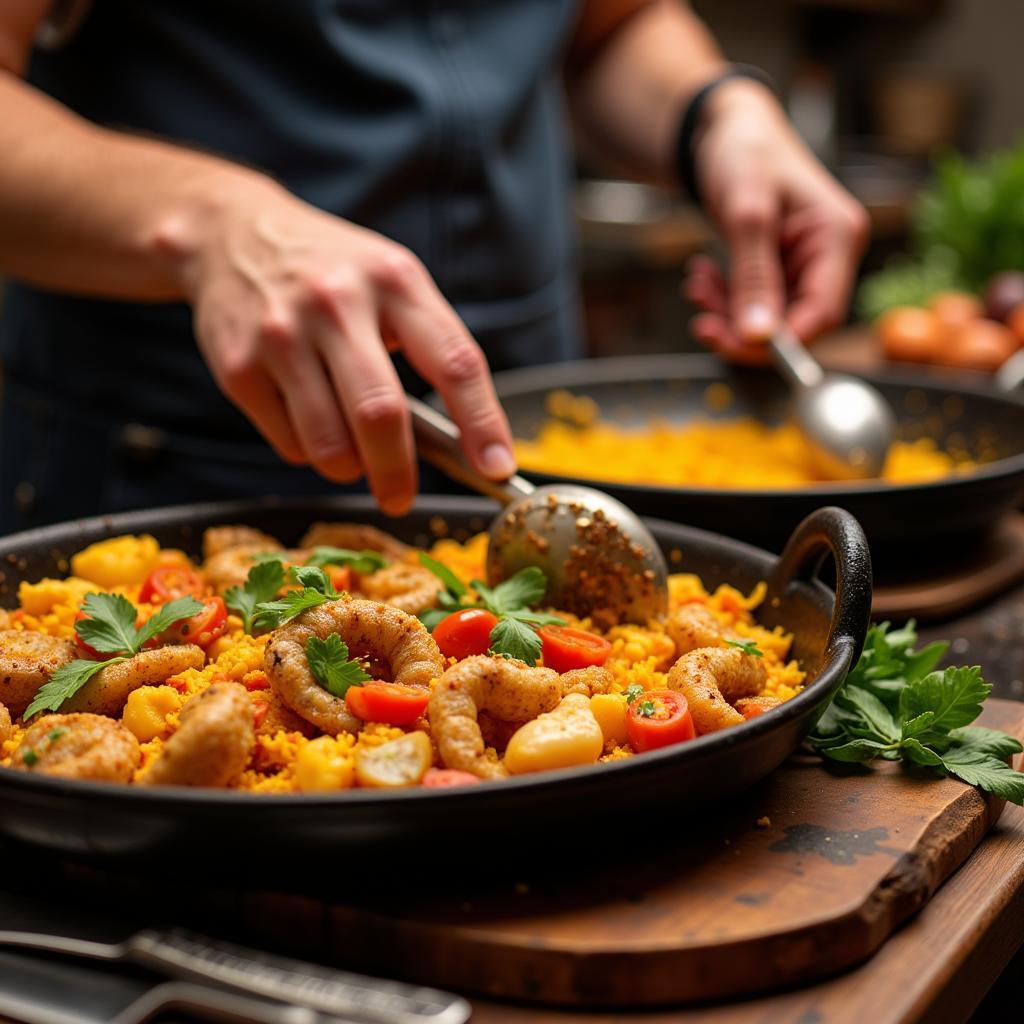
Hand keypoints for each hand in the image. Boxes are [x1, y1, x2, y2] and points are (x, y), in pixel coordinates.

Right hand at [167, 179, 515, 514]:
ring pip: (330, 445)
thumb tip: (463, 445)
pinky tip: (309, 420)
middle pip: (380, 415)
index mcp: (395, 281)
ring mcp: (283, 335)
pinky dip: (310, 453)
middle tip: (400, 497)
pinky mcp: (239, 367)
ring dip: (350, 468)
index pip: (455, 361)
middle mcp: (337, 303)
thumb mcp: (391, 283)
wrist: (230, 235)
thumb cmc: (333, 274)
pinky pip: (290, 445)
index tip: (498, 469)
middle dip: (398, 473)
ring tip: (351, 451)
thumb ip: (430, 348)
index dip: (482, 422)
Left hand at [682, 81, 868, 364]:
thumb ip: (753, 277)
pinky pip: (754, 303)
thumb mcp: (746, 213)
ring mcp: (804, 264)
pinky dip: (724, 299)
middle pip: (794, 323)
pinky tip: (702, 277)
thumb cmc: (745, 153)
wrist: (725, 128)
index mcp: (839, 237)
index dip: (780, 341)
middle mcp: (829, 256)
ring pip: (769, 317)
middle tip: (701, 322)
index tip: (732, 343)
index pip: (822, 314)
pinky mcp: (779, 268)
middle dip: (744, 327)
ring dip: (727, 313)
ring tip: (697, 286)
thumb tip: (757, 336)